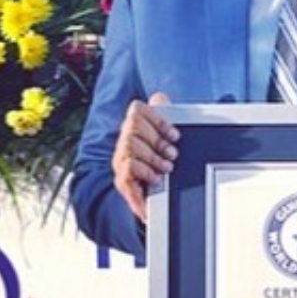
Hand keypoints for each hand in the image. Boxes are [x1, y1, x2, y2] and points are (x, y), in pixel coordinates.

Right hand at [111, 91, 178, 221]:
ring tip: (167, 168)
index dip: (157, 120)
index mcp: (136, 128)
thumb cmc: (163, 164)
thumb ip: (167, 116)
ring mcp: (121, 159)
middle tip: (173, 154)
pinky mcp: (121, 179)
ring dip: (152, 158)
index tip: (175, 135)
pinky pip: (127, 170)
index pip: (137, 111)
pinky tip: (155, 179)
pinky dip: (145, 173)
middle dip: (157, 141)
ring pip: (130, 147)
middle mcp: (125, 141)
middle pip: (132, 127)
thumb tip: (160, 97)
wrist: (157, 200)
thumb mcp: (167, 141)